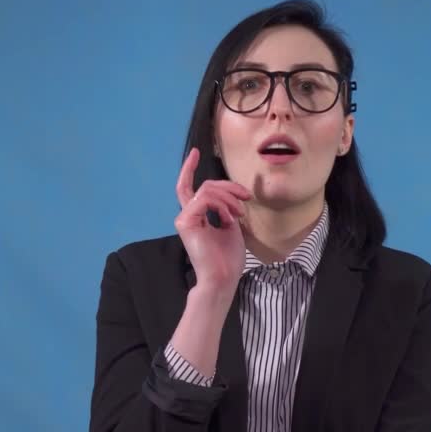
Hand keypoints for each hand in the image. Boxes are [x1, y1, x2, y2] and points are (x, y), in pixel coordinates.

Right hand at [175, 148, 251, 300]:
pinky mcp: (185, 222)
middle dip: (229, 187)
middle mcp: (187, 215)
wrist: (222, 278)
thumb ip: (228, 208)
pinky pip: (205, 199)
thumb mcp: (232, 227)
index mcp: (197, 217)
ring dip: (229, 198)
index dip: (190, 169)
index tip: (196, 153)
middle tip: (246, 198)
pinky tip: (228, 219)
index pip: (191, 188)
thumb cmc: (228, 259)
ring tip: (239, 213)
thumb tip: (233, 195)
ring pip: (207, 189)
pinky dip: (221, 205)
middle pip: (206, 185)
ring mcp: (184, 218)